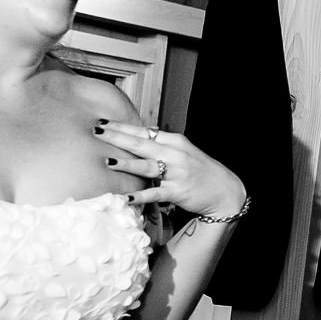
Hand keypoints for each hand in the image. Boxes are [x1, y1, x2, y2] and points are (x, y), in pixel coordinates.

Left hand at [96, 120, 244, 217]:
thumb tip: (144, 130)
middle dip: (117, 138)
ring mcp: (176, 173)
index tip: (102, 122)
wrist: (224, 190)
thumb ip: (163, 141)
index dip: (122, 127)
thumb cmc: (200, 170)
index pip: (143, 131)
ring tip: (108, 161)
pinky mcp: (177, 192)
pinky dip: (141, 195)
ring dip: (127, 164)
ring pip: (147, 166)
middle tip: (96, 132)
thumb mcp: (183, 150)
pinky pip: (155, 193)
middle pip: (141, 143)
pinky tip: (126, 197)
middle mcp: (174, 154)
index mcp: (174, 141)